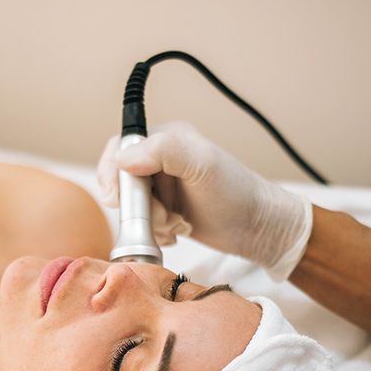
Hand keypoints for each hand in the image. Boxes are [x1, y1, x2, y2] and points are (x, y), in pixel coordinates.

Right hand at [97, 120, 312, 279]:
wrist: (257, 228)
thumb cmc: (235, 193)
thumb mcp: (202, 164)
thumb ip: (163, 152)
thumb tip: (122, 158)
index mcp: (165, 138)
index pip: (120, 149)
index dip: (113, 175)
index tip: (118, 200)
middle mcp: (160, 159)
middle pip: (121, 181)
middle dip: (136, 205)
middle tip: (161, 216)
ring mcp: (162, 186)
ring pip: (130, 206)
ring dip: (147, 222)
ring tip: (175, 224)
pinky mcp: (165, 210)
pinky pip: (141, 222)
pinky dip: (154, 232)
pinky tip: (177, 231)